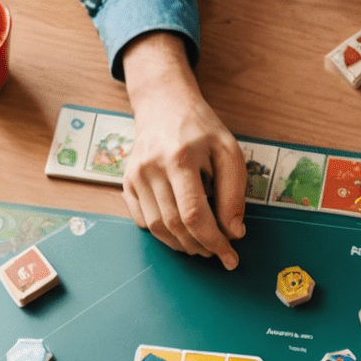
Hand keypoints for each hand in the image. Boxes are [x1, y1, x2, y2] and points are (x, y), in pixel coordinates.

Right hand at [121, 32, 245, 267]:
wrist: (163, 103)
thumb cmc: (200, 128)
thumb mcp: (228, 151)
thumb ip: (234, 193)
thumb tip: (233, 232)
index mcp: (179, 158)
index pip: (194, 215)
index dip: (214, 241)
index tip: (230, 257)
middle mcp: (152, 168)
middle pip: (175, 226)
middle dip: (201, 246)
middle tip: (218, 250)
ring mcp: (135, 177)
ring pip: (158, 229)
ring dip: (183, 245)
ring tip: (202, 243)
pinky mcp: (127, 183)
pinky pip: (144, 222)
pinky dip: (164, 234)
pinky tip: (181, 228)